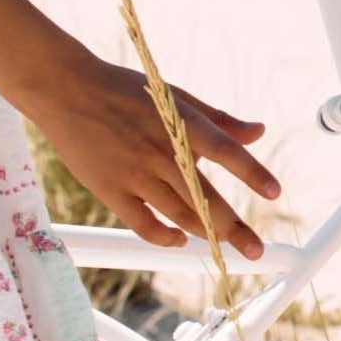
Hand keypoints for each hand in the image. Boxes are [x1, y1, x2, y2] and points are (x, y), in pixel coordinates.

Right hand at [25, 49, 280, 259]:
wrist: (65, 89)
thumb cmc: (123, 90)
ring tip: (225, 247)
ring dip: (205, 234)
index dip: (252, 173)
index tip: (275, 193)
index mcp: (180, 122)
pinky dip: (165, 237)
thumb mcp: (173, 95)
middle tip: (256, 251)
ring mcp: (135, 173)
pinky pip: (144, 225)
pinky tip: (180, 240)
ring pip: (179, 215)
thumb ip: (218, 119)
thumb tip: (258, 131)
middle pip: (205, 198)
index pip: (227, 151)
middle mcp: (161, 150)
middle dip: (235, 229)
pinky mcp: (110, 190)